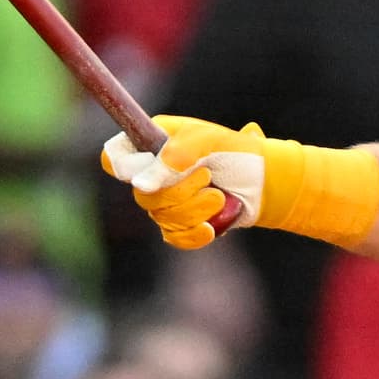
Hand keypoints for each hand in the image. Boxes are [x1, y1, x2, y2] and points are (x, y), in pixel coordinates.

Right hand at [102, 116, 263, 249]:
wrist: (265, 183)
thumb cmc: (238, 153)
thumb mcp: (209, 141)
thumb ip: (175, 155)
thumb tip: (140, 184)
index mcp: (153, 142)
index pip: (114, 156)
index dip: (122, 166)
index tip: (146, 171)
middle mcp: (154, 172)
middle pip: (141, 194)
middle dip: (180, 190)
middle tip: (208, 176)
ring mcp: (165, 201)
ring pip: (161, 217)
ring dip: (195, 209)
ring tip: (219, 197)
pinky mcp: (180, 225)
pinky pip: (174, 237)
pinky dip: (195, 233)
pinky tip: (212, 226)